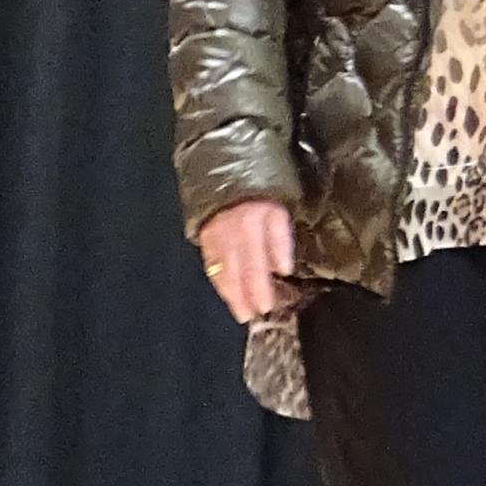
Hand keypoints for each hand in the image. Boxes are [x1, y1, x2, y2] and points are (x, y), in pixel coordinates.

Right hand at [197, 199, 297, 320]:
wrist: (228, 169)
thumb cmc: (261, 191)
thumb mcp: (279, 208)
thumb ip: (280, 239)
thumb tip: (283, 270)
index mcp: (252, 222)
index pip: (257, 261)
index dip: (260, 285)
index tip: (267, 306)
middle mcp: (230, 231)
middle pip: (238, 269)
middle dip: (245, 295)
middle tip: (252, 316)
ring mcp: (214, 234)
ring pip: (221, 270)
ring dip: (231, 293)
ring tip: (240, 312)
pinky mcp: (203, 236)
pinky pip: (210, 264)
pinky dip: (218, 281)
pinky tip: (227, 293)